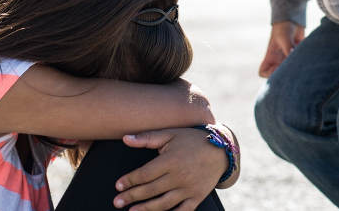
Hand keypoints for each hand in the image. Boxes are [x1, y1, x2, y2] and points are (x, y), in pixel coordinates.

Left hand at [114, 128, 228, 210]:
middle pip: (151, 190)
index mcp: (171, 160)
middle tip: (117, 202)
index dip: (130, 180)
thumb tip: (125, 139)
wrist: (221, 151)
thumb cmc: (192, 140)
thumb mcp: (171, 134)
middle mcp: (179, 176)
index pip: (145, 174)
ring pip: (164, 203)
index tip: (118, 186)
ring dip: (146, 209)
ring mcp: (189, 189)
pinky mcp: (197, 197)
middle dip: (132, 196)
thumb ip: (147, 137)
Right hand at [259, 21, 303, 77]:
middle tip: (292, 67)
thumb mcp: (284, 37)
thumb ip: (289, 48)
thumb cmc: (284, 27)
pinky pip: (298, 63)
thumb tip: (294, 58)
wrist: (293, 19)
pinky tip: (304, 54)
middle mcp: (277, 60)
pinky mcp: (296, 55)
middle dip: (284, 74)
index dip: (268, 74)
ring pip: (289, 70)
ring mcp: (287, 58)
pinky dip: (302, 61)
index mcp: (270, 56)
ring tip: (299, 61)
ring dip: (294, 68)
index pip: (263, 72)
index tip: (277, 68)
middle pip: (278, 75)